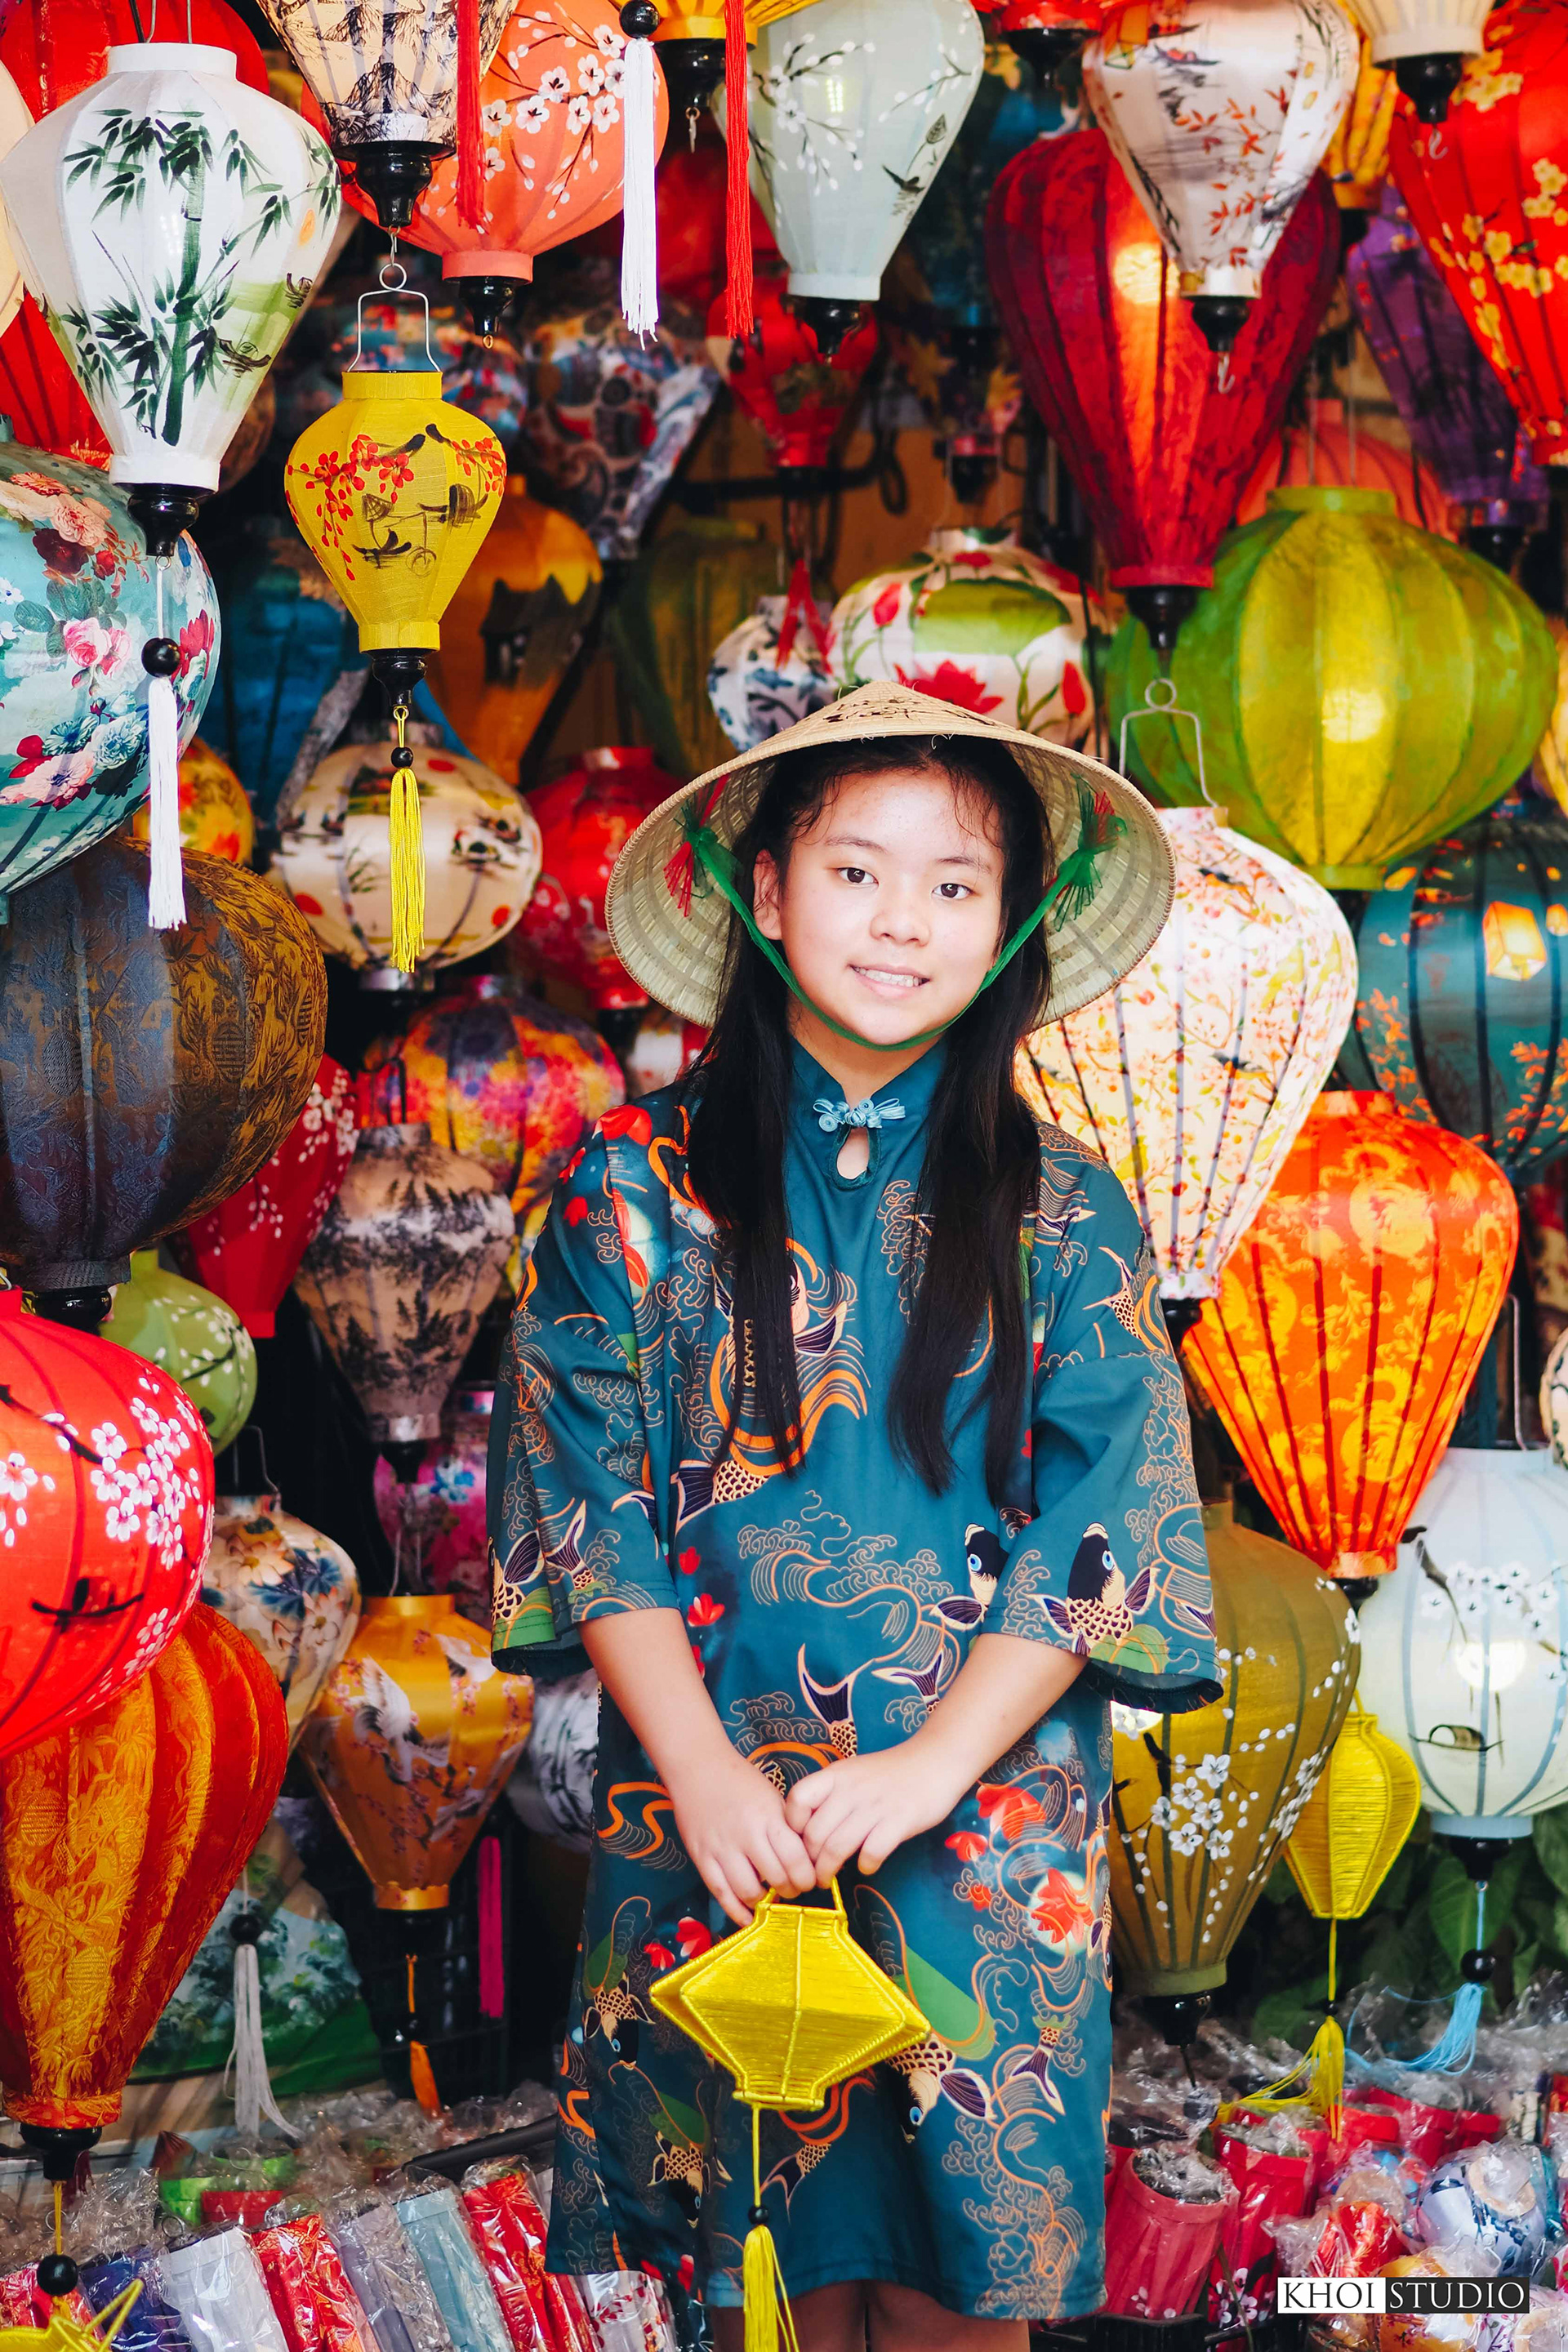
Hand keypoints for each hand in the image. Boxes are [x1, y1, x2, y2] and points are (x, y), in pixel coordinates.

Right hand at [666, 1748, 816, 1927]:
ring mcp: (721, 1848)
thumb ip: (787, 1828)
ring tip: (770, 1898)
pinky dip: (736, 1911)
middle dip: (790, 1891)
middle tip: (792, 1890)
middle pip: (776, 1878)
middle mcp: (746, 1835)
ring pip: (749, 1891)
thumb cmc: (741, 1781)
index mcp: (769, 1817)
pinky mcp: (701, 1858)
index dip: (807, 1877)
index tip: (810, 1880)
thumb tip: (806, 1860)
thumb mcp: (772, 1797)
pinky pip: (720, 1893)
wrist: (698, 1768)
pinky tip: (747, 1917)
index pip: (796, 1858)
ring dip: (764, 1902)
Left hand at [784, 1746, 968, 1882]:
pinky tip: (867, 1865)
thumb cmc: (890, 1772)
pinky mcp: (899, 1821)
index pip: (797, 1799)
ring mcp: (875, 1806)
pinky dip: (865, 1865)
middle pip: (815, 1834)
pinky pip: (872, 1853)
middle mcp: (851, 1790)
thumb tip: (809, 1832)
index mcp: (836, 1775)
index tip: (800, 1841)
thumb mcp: (853, 1774)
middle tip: (811, 1874)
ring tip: (828, 1880)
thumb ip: (832, 1796)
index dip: (793, 1825)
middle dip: (808, 1862)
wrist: (934, 1761)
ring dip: (828, 1871)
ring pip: (837, 1848)